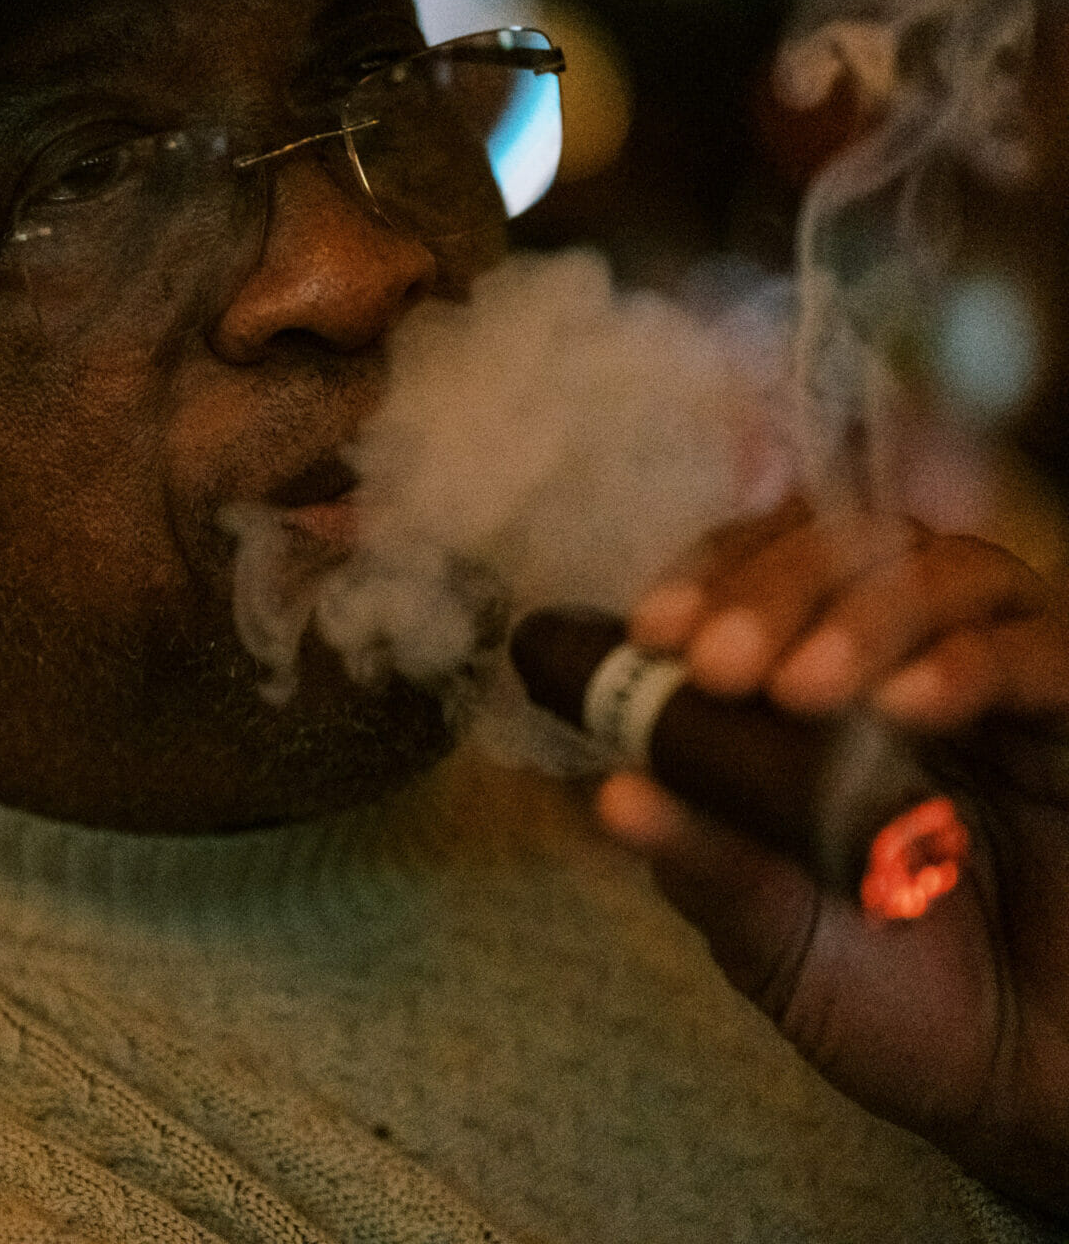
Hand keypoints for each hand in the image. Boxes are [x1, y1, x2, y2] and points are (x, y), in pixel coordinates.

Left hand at [599, 495, 1068, 1216]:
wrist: (1028, 1090)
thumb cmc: (896, 1008)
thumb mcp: (773, 940)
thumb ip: (707, 863)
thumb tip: (609, 794)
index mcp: (818, 695)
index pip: (764, 572)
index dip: (709, 580)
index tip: (651, 630)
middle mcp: (909, 667)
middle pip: (850, 545)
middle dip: (770, 586)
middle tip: (717, 658)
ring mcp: (1006, 690)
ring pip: (948, 570)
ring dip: (860, 614)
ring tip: (797, 692)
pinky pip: (1046, 651)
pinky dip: (971, 665)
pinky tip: (907, 708)